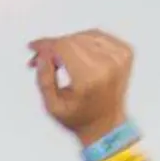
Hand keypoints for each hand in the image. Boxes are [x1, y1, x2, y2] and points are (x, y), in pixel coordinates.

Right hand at [28, 29, 132, 143]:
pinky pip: (99, 36)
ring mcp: (119, 56)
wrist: (107, 124)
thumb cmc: (80, 118)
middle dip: (54, 46)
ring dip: (68, 43)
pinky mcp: (126, 52)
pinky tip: (76, 53)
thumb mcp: (53, 106)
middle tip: (42, 58)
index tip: (33, 47)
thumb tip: (42, 54)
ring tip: (59, 58)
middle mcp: (108, 64)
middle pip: (73, 40)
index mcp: (90, 78)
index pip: (64, 47)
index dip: (46, 45)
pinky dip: (84, 41)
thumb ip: (44, 79)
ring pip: (85, 35)